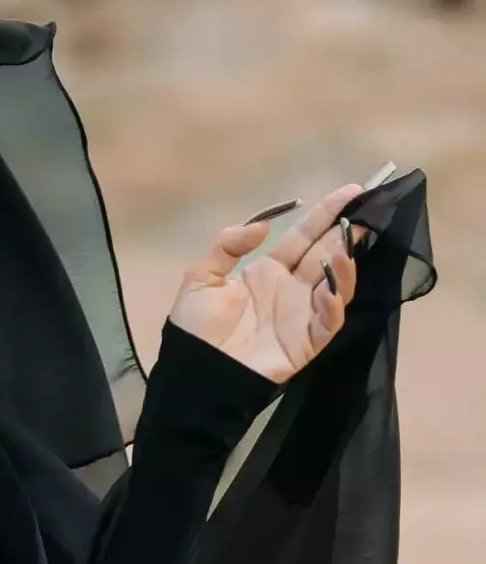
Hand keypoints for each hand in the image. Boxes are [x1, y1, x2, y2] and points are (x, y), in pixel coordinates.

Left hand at [167, 184, 371, 383]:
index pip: (304, 236)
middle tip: (368, 210)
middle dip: (348, 232)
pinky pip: (328, 322)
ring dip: (344, 265)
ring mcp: (301, 315)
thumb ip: (227, 246)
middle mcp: (291, 288)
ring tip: (345, 247)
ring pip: (336, 284)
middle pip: (326, 253)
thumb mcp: (201, 278)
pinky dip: (334, 305)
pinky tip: (330, 288)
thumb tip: (262, 225)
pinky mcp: (306, 342)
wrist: (195, 372)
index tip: (351, 192)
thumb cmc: (195, 328)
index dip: (327, 214)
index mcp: (268, 271)